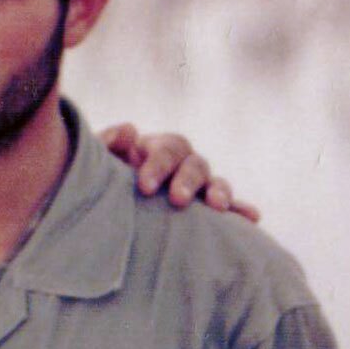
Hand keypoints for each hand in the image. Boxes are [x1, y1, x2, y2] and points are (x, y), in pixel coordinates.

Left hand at [97, 122, 260, 222]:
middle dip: (188, 181)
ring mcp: (197, 187)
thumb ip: (107, 144)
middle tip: (177, 200)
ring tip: (217, 207)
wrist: (103, 212)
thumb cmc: (100, 182)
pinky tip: (252, 218)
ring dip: (220, 192)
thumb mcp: (97, 164)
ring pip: (215, 182)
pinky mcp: (205, 211)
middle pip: (195, 163)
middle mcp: (181, 165)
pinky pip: (230, 210)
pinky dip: (241, 210)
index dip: (159, 165)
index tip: (144, 186)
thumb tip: (131, 130)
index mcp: (156, 149)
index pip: (167, 149)